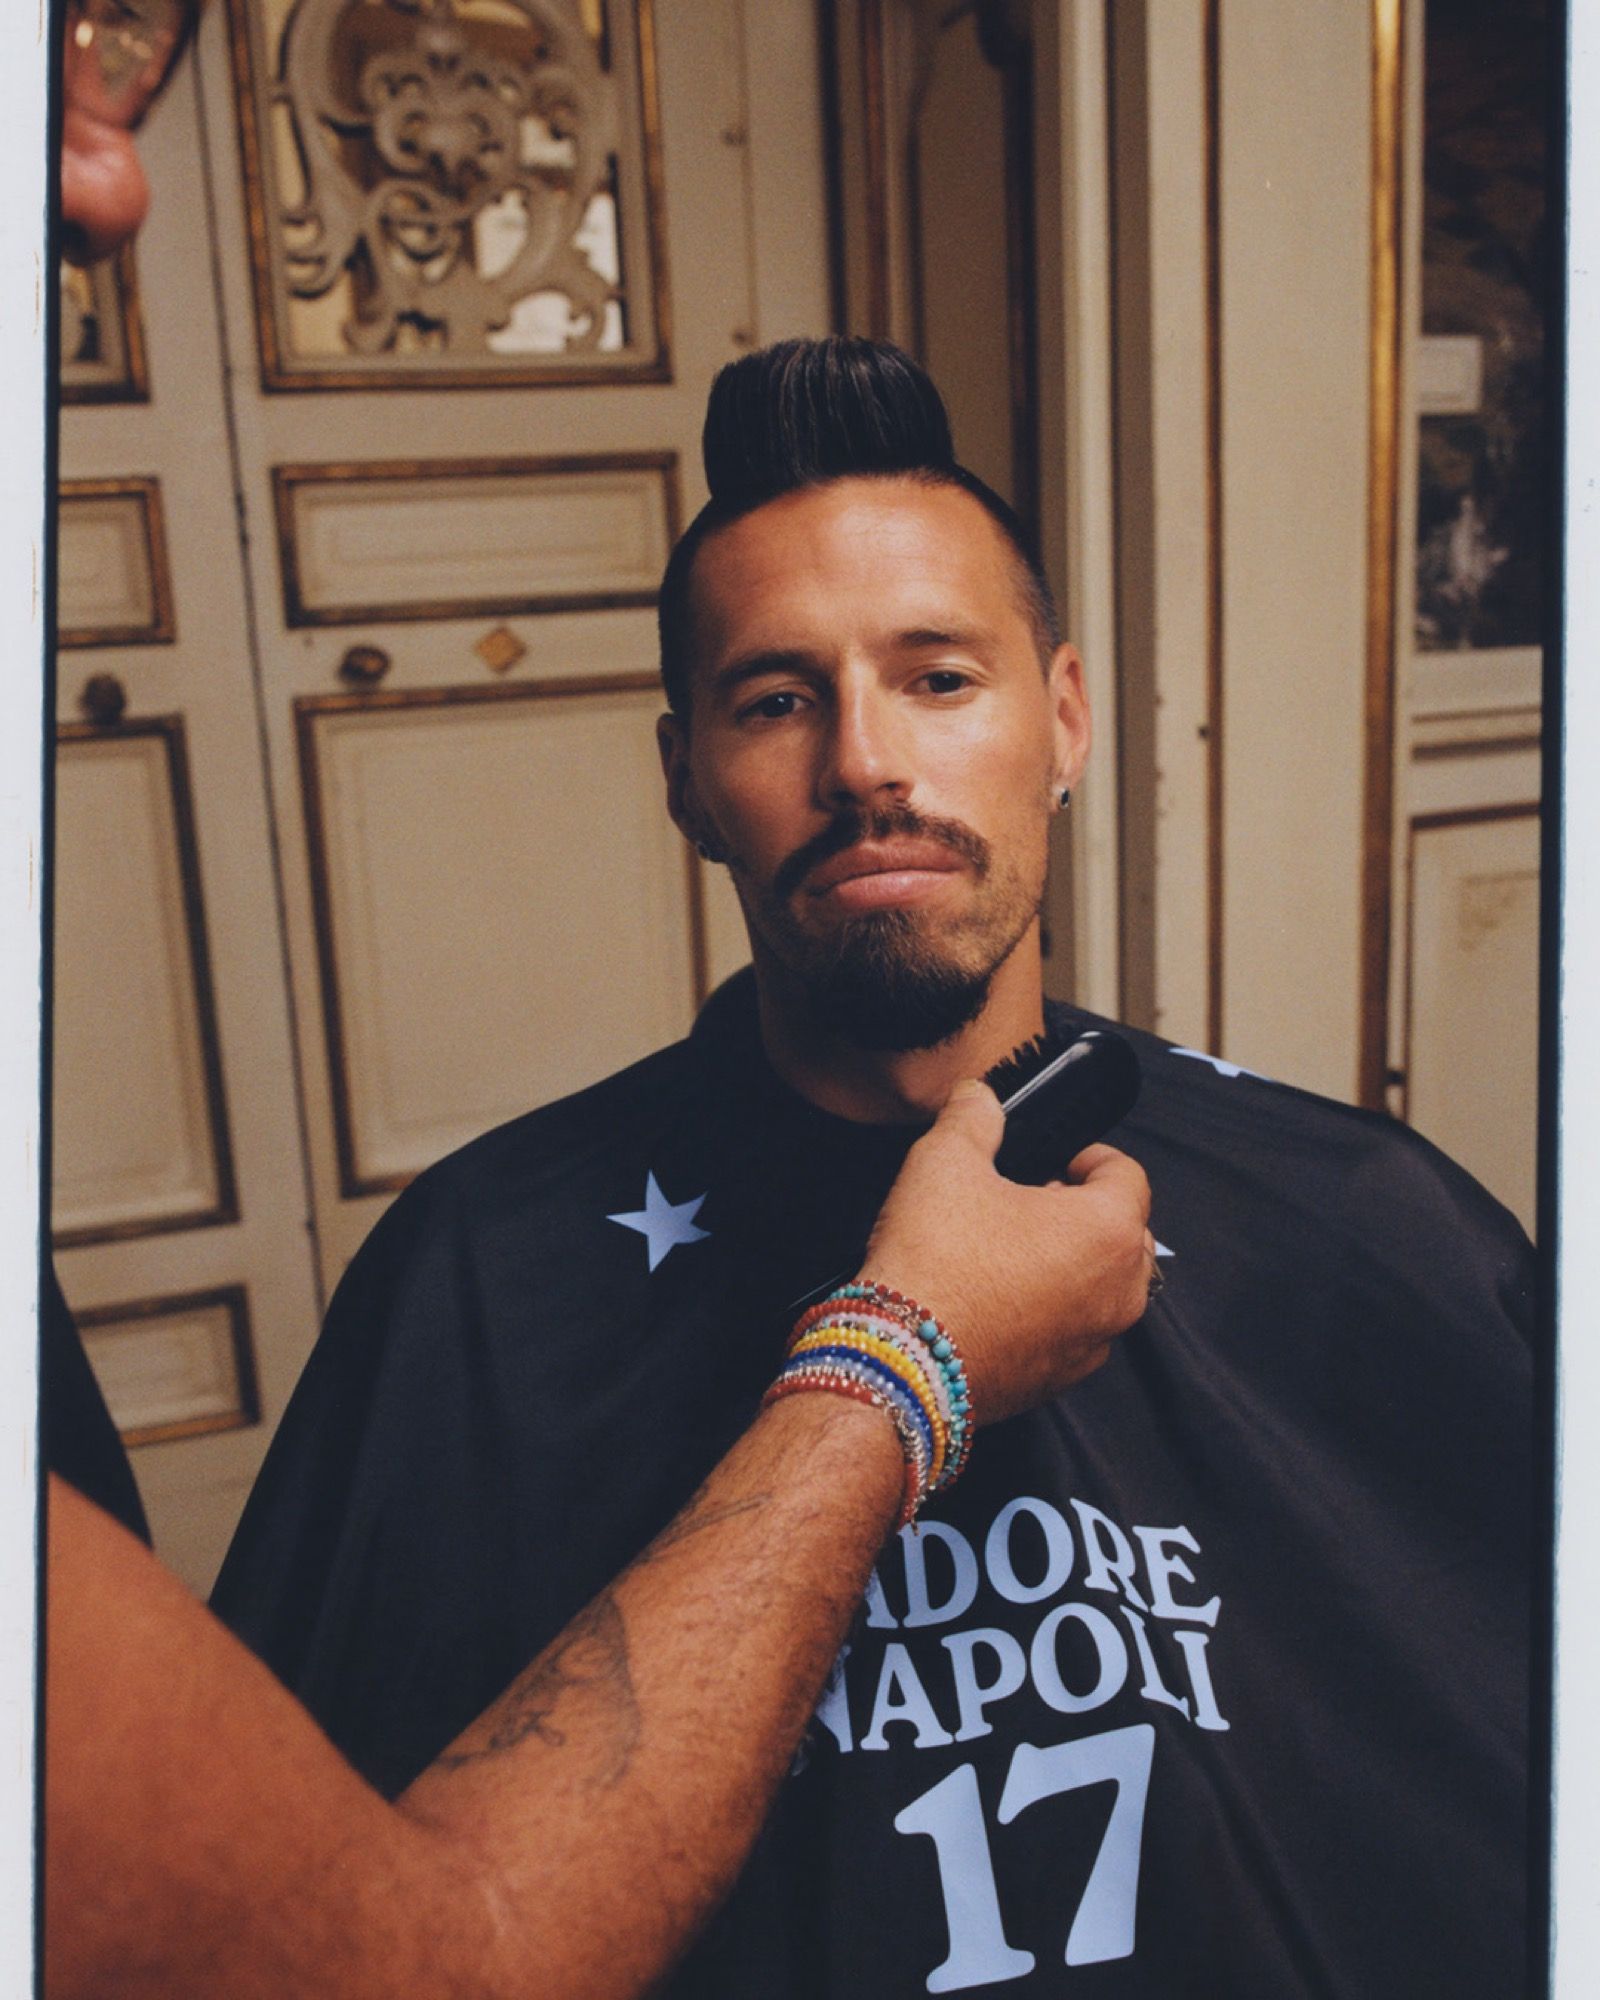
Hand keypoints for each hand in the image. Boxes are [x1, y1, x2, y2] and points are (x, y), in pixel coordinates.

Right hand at [859, 1079, 1153, 1425]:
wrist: (902, 1360)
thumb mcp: (945, 1161)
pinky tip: (998, 1300)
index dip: (1089, 1155)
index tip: (1056, 1157)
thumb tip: (979, 1096)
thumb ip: (973, 1116)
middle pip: (1124, 1233)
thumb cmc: (935, 1260)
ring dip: (1072, 1264)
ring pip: (1103, 1287)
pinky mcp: (1062, 1380)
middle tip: (1030, 1200)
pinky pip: (1074, 1332)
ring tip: (1011, 1250)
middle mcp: (1119, 1291)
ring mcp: (1094, 1342)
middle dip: (1084, 1211)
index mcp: (1107, 1229)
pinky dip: (1051, 1312)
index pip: (1127, 1173)